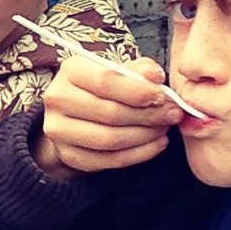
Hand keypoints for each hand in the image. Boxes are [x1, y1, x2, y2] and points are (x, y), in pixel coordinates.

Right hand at [32, 51, 180, 175]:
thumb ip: (137, 70)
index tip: (162, 96)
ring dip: (145, 135)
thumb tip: (155, 76)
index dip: (138, 90)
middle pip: (109, 112)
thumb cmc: (101, 89)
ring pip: (110, 139)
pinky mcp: (68, 154)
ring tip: (164, 128)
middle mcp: (58, 98)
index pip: (106, 81)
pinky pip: (109, 160)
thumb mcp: (117, 71)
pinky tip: (156, 144)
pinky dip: (139, 154)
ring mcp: (59, 129)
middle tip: (173, 114)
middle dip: (148, 115)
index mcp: (71, 70)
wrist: (73, 116)